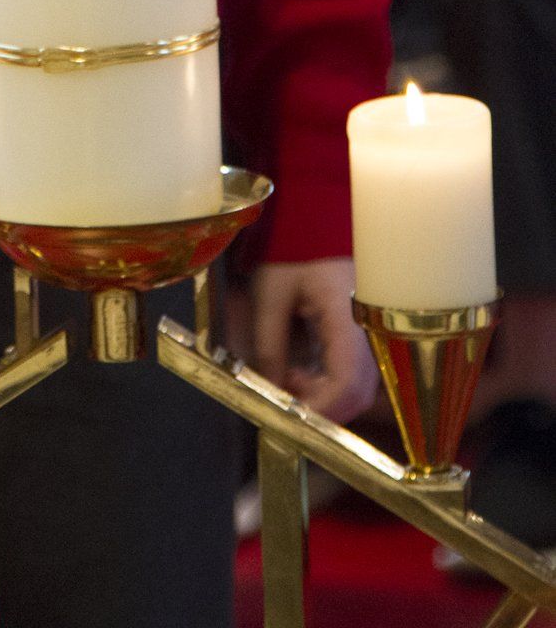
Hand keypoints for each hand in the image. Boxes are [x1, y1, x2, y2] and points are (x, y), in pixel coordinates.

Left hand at [250, 257, 377, 422]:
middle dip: (321, 406)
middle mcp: (369, 330)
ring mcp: (372, 335)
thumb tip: (270, 391)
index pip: (348, 379)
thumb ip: (268, 342)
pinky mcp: (365, 338)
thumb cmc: (293, 251)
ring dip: (324, 397)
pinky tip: (302, 372)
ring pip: (359, 389)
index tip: (293, 417)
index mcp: (346, 314)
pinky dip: (329, 384)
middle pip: (358, 392)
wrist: (317, 223)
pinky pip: (355, 376)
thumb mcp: (271, 292)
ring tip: (288, 377)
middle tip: (284, 392)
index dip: (323, 408)